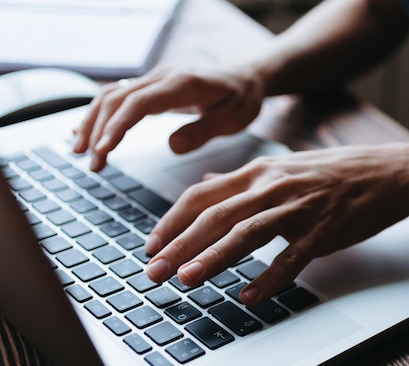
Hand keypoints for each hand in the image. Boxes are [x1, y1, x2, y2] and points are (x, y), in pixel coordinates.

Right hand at [73, 65, 263, 170]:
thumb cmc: (241, 99)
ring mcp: (155, 80)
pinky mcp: (152, 87)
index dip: (118, 125)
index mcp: (183, 83)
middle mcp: (163, 77)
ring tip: (81, 152)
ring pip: (112, 96)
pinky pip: (119, 96)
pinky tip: (86, 131)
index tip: (104, 150)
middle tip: (92, 163)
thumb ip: (204, 131)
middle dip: (99, 130)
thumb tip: (172, 147)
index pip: (140, 102)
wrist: (246, 79)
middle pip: (118, 99)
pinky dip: (99, 114)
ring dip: (93, 122)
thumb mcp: (233, 118)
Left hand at [144, 143, 408, 305]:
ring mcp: (299, 208)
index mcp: (259, 172)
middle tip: (154, 271)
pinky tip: (251, 296)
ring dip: (213, 257)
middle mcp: (273, 186)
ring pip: (247, 232)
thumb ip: (241, 179)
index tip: (152, 244)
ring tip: (187, 280)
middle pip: (216, 215)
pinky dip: (270, 278)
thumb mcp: (282, 167)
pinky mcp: (324, 230)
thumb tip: (207, 182)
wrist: (387, 173)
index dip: (172, 221)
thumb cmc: (334, 172)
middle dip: (179, 244)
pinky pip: (292, 257)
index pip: (202, 195)